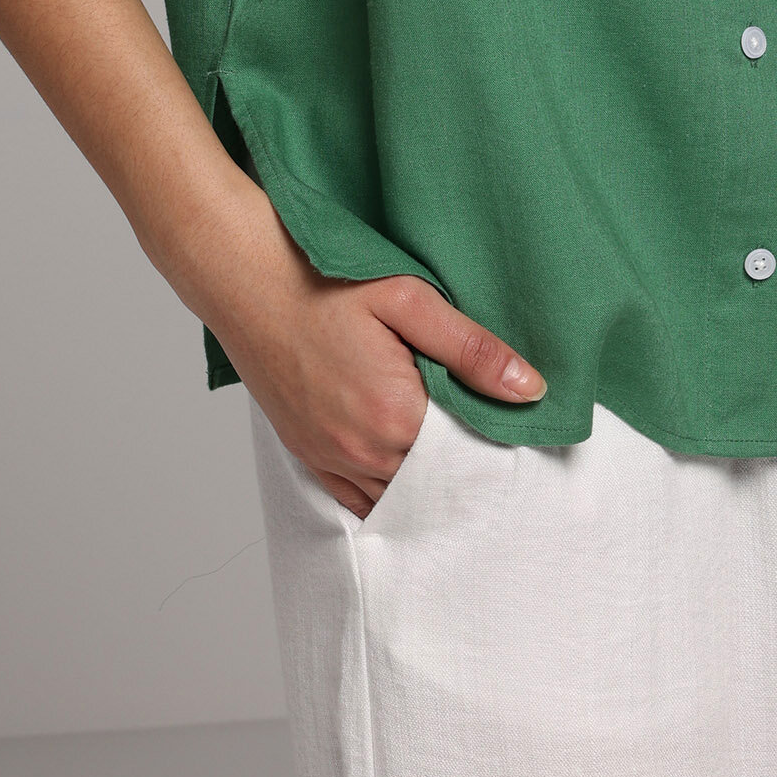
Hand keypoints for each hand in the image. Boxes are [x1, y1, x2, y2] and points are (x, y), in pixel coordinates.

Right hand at [208, 197, 547, 519]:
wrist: (246, 278)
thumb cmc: (326, 279)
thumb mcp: (410, 300)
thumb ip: (472, 350)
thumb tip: (530, 390)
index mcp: (395, 415)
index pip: (469, 455)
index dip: (496, 442)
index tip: (517, 428)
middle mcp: (361, 451)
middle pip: (435, 483)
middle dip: (464, 465)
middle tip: (490, 438)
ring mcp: (329, 457)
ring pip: (397, 497)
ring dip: (425, 481)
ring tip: (450, 450)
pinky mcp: (307, 454)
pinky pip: (355, 499)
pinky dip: (386, 493)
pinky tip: (405, 472)